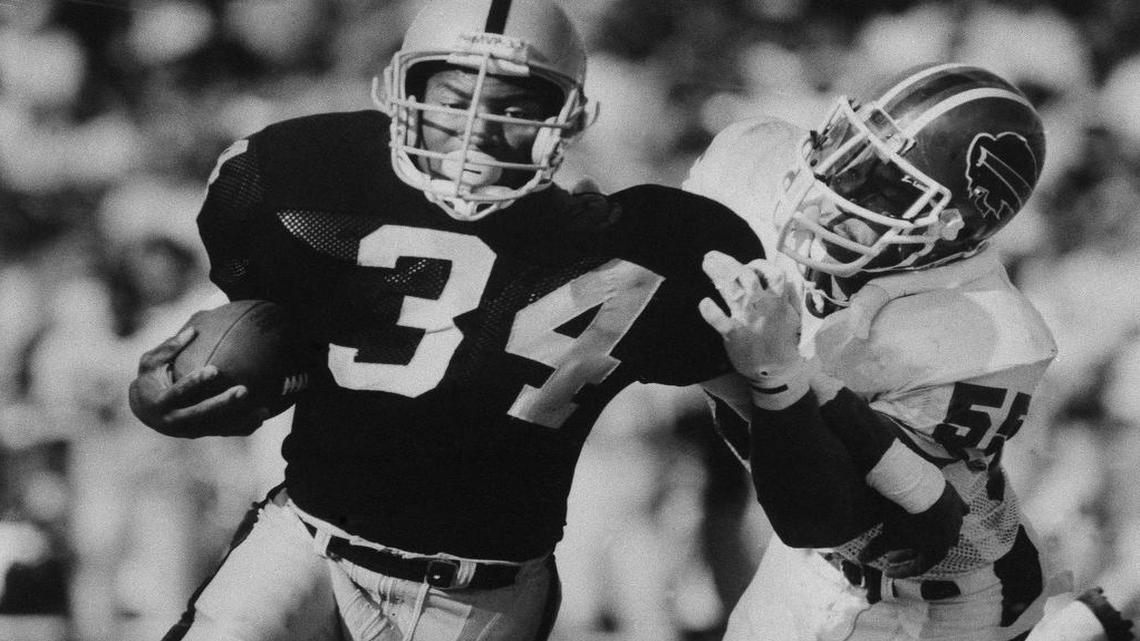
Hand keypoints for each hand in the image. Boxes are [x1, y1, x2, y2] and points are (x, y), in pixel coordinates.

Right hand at [128, 326, 270, 437]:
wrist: (146, 411)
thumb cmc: (149, 379)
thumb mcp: (150, 363)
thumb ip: (168, 348)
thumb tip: (192, 330)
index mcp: (160, 402)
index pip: (179, 392)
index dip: (195, 382)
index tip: (214, 370)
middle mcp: (174, 420)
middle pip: (201, 413)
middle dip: (223, 403)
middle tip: (244, 390)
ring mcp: (189, 430)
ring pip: (217, 427)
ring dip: (240, 420)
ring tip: (263, 411)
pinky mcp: (201, 433)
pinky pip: (223, 431)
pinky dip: (241, 428)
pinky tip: (261, 420)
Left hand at [698, 251, 801, 378]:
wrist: (778, 371)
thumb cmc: (782, 341)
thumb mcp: (791, 314)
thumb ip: (785, 294)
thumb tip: (779, 278)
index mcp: (779, 300)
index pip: (772, 272)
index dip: (757, 264)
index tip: (745, 265)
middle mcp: (763, 306)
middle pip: (745, 276)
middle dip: (727, 262)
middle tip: (710, 256)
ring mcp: (748, 320)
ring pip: (732, 290)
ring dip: (717, 274)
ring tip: (706, 265)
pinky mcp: (735, 335)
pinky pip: (721, 321)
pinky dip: (711, 311)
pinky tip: (704, 302)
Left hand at [858, 482, 968, 577]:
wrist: (919, 488)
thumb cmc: (904, 517)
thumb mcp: (888, 536)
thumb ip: (875, 549)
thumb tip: (860, 559)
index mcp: (937, 551)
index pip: (918, 567)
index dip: (901, 570)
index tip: (887, 571)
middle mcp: (951, 539)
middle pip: (928, 550)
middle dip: (908, 553)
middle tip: (890, 555)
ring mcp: (956, 520)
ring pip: (945, 531)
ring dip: (929, 534)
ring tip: (916, 533)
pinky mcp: (956, 502)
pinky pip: (958, 510)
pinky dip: (952, 512)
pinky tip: (946, 513)